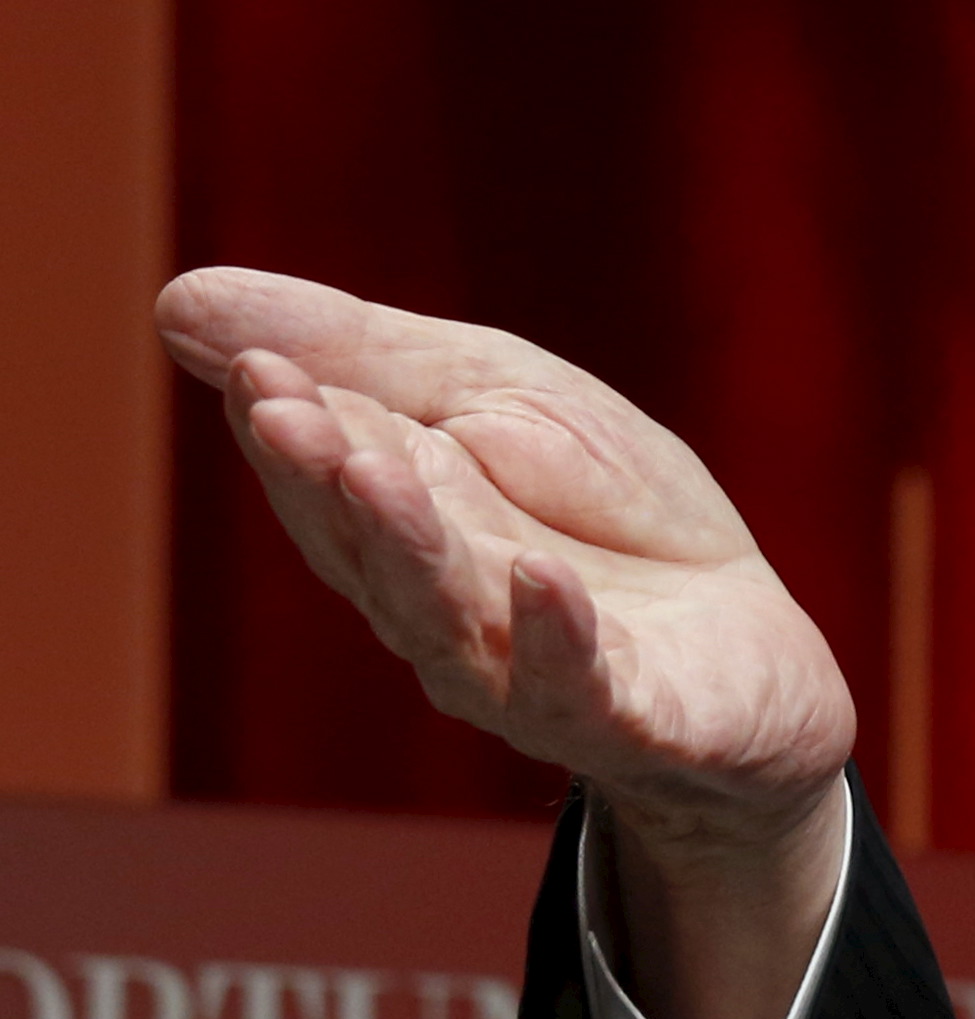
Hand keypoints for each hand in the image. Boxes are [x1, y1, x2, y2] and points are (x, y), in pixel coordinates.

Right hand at [156, 268, 854, 1018]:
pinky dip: (555, 636)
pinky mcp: (631, 715)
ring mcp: (528, 674)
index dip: (289, 427)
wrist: (750, 649)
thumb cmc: (610, 516)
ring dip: (410, 548)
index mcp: (402, 532)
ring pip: (449, 620)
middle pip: (372, 550)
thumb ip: (365, 358)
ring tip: (377, 474)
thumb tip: (179, 303)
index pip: (328, 479)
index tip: (254, 367)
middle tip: (287, 414)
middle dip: (327, 483)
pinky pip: (581, 687)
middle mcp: (441, 615)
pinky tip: (540, 579)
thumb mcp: (502, 398)